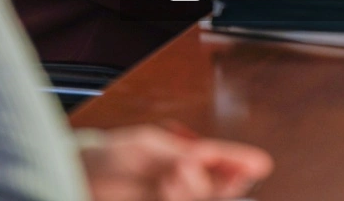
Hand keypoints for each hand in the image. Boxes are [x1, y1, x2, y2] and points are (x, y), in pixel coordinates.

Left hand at [81, 125, 272, 200]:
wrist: (83, 177)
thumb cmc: (111, 154)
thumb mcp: (145, 148)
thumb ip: (175, 155)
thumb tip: (202, 160)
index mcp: (185, 154)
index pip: (221, 158)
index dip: (241, 162)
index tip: (261, 164)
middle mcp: (185, 177)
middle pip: (219, 186)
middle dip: (218, 182)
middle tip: (196, 170)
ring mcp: (174, 196)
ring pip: (202, 196)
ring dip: (193, 190)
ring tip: (170, 179)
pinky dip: (182, 197)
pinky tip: (166, 190)